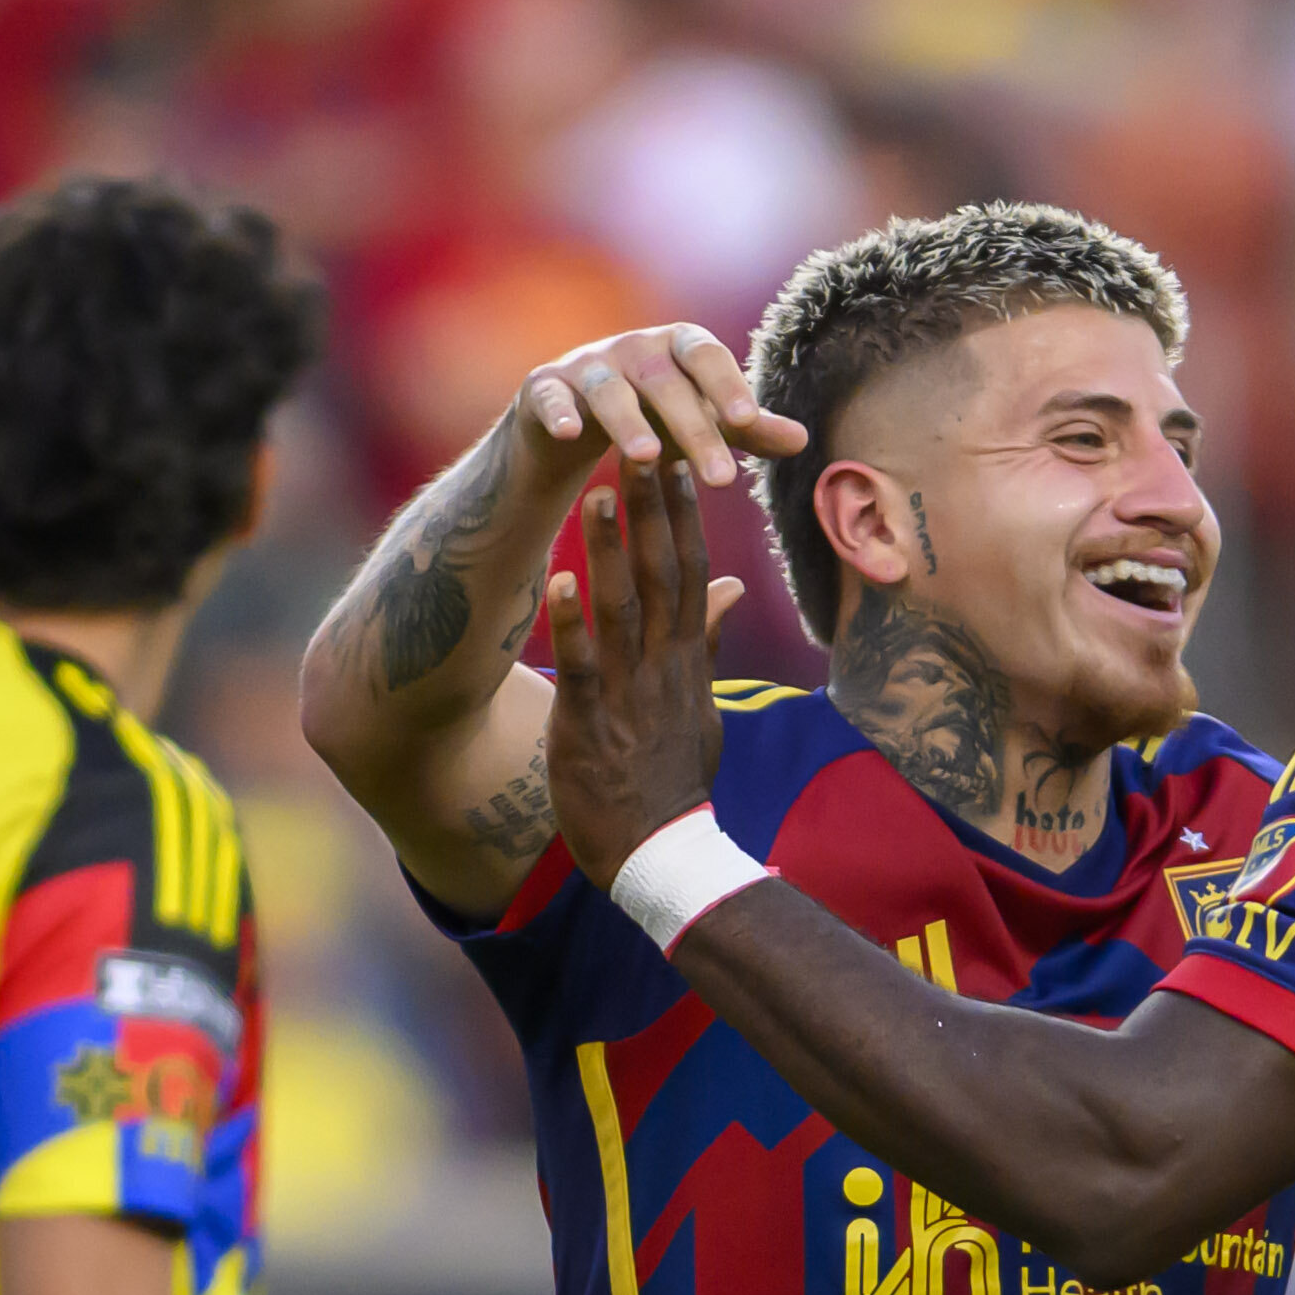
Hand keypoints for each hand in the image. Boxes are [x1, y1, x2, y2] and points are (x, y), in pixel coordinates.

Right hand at [506, 323, 803, 501]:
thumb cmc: (650, 417)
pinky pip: (550, 395)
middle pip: (665, 382)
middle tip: (723, 481)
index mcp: (676, 349)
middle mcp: (632, 349)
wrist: (568, 420)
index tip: (747, 422)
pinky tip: (569, 436)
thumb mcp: (699, 422)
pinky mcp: (543, 388)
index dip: (726, 384)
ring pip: (608, 389)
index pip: (707, 358)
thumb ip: (745, 430)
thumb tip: (804, 440)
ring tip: (648, 457)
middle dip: (693, 428)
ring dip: (628, 421)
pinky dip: (558, 412)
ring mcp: (584, 366)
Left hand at [537, 459, 726, 883]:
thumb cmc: (674, 778)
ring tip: (598, 490)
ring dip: (611, 550)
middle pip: (664, 574)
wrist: (662, 853)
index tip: (675, 454)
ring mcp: (630, 695)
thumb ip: (708, 640)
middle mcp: (664, 667)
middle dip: (653, 509)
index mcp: (686, 660)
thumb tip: (732, 587)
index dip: (683, 511)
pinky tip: (561, 582)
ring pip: (624, 609)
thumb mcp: (701, 705)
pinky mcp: (592, 726)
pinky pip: (585, 667)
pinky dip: (574, 625)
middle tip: (643, 441)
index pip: (692, 570)